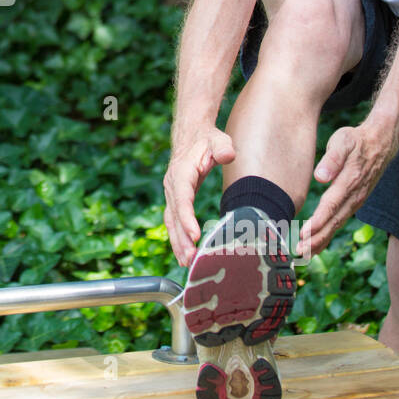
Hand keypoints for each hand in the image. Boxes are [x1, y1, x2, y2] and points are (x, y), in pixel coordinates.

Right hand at [163, 128, 236, 267]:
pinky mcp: (175, 200)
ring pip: (170, 221)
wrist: (192, 136)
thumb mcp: (218, 140)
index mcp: (181, 172)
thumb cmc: (207, 140)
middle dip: (181, 238)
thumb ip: (223, 147)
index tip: (194, 234)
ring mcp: (171, 193)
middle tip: (191, 258)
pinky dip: (177, 238)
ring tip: (186, 263)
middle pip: (174, 215)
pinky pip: (173, 222)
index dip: (186, 217)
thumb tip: (228, 155)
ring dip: (177, 243)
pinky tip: (184, 254)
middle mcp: (172, 185)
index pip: (182, 197)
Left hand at [302, 121, 397, 258]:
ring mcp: (356, 200)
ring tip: (305, 253)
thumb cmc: (356, 140)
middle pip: (334, 221)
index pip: (331, 206)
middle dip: (317, 238)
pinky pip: (340, 220)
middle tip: (300, 251)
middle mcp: (354, 195)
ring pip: (337, 224)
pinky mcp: (355, 202)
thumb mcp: (343, 141)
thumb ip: (332, 159)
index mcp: (350, 181)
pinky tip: (317, 242)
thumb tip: (320, 177)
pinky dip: (328, 233)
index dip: (318, 222)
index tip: (304, 234)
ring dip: (321, 239)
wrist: (380, 142)